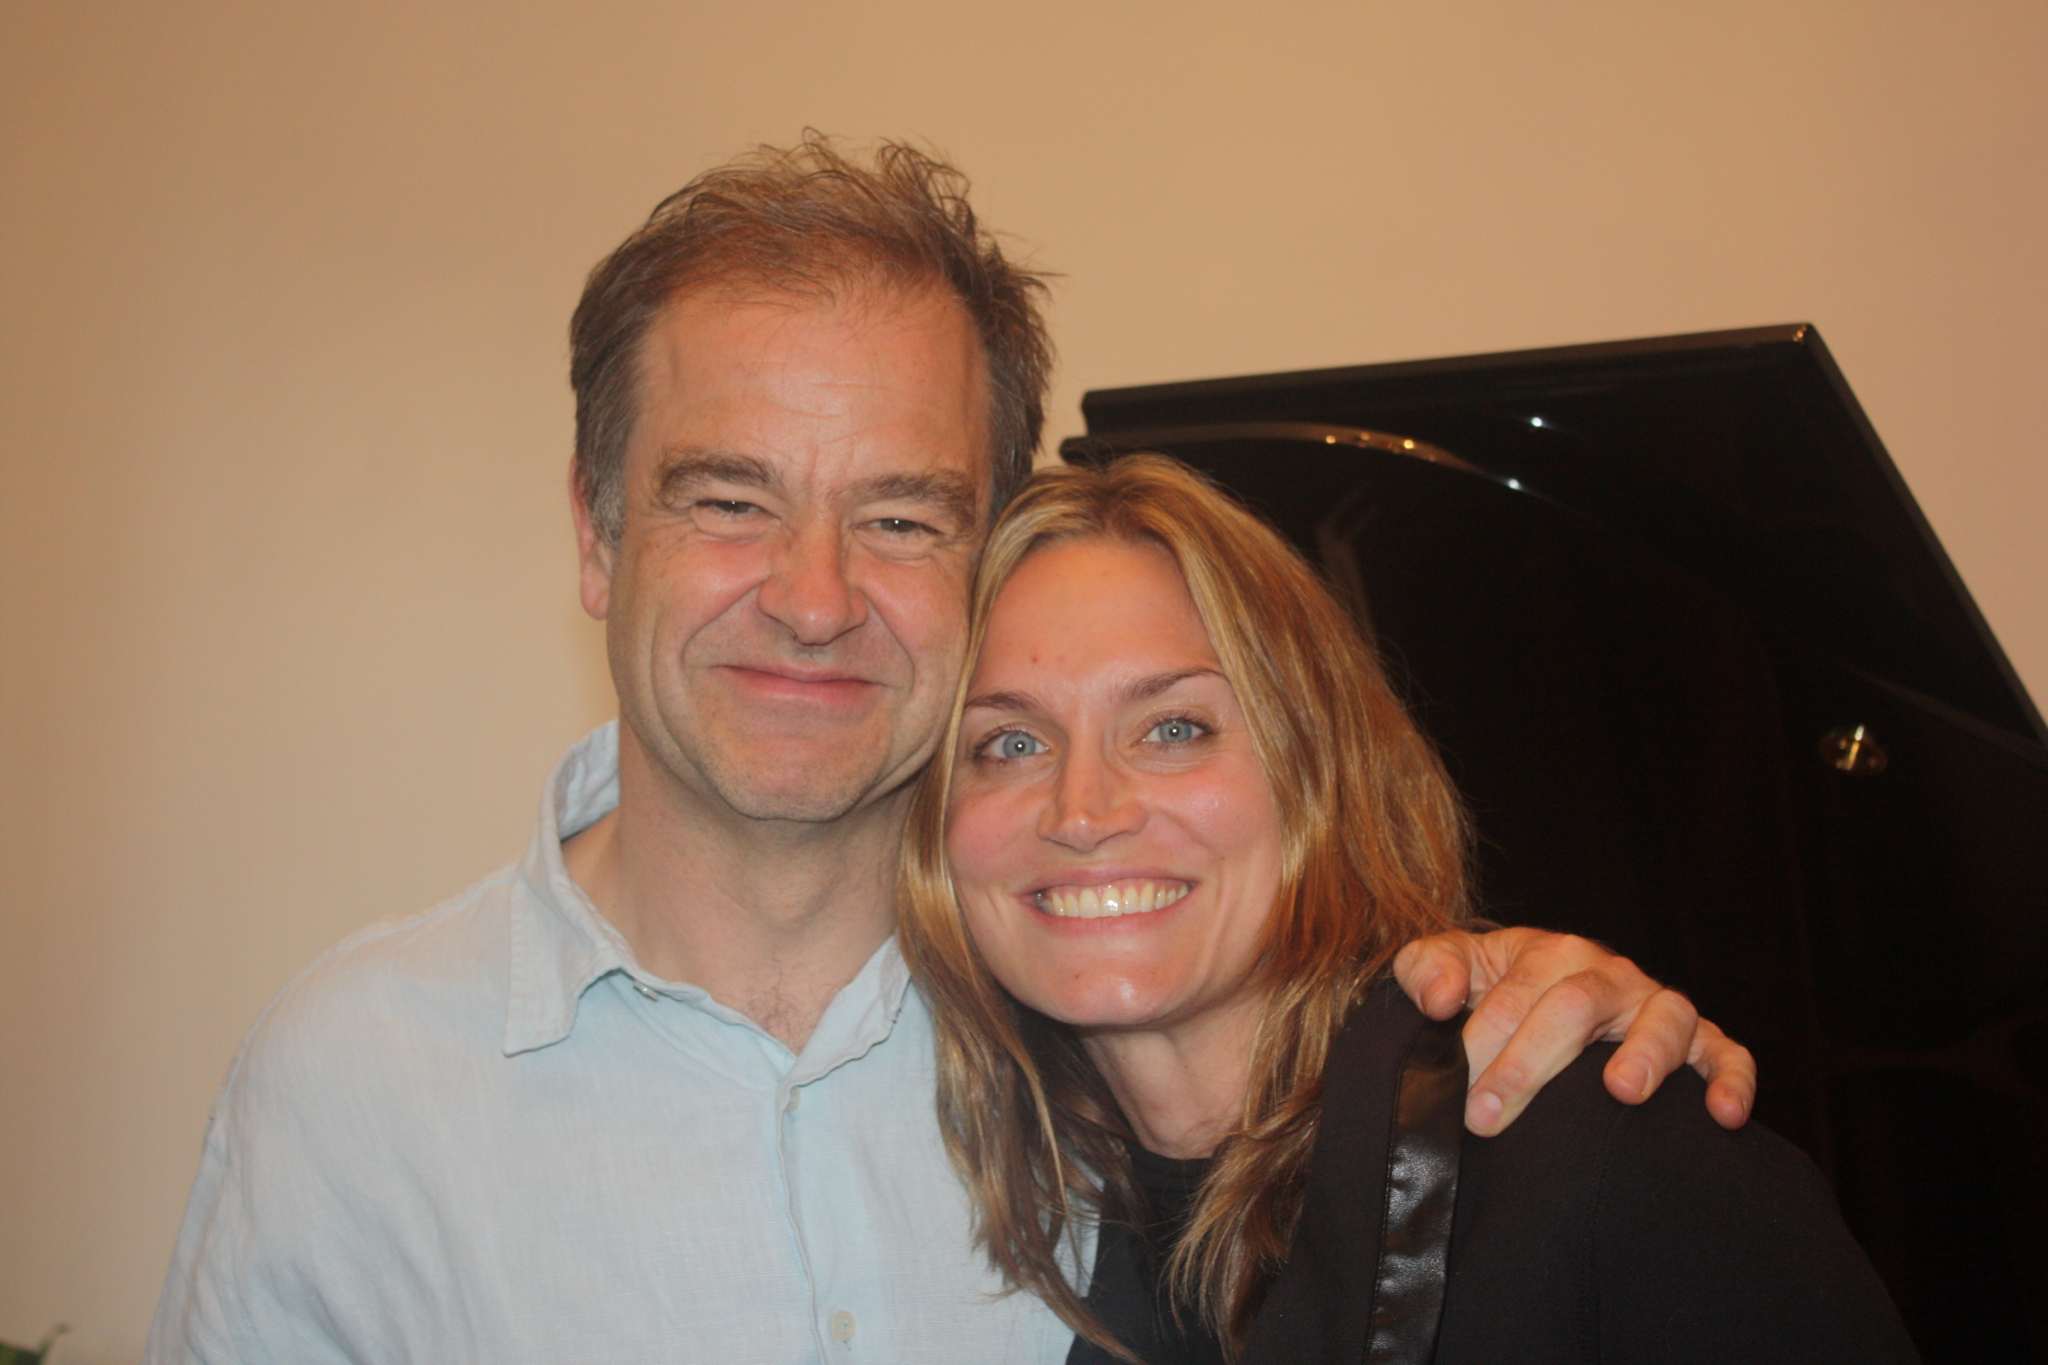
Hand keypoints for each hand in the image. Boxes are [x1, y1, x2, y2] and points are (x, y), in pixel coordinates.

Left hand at [1392, 926, 1755, 1137]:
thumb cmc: (1488, 991)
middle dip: (1530, 1064)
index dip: (1485, 1041)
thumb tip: (1440, 999)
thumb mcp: (1447, 969)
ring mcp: (1655, 1007)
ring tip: (1622, 1091)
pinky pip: (1726, 1054)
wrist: (1537, 1003)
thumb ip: (1427, 970)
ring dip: (1647, 1052)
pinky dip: (1731, 1079)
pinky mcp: (1699, 1043)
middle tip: (1488, 1118)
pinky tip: (1722, 1115)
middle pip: (1577, 1006)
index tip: (1458, 1093)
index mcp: (1548, 953)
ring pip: (1664, 1017)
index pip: (1517, 992)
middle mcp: (1608, 974)